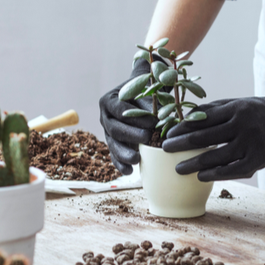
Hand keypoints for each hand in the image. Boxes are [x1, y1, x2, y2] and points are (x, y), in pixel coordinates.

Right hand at [99, 59, 158, 174]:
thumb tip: (159, 121)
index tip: (153, 122)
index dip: (135, 117)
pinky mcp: (113, 144)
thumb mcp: (147, 94)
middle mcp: (105, 117)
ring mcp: (107, 132)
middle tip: (147, 138)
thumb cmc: (145, 93)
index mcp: (109, 101)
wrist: (140, 96)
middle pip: (115, 128)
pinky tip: (129, 171)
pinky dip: (121, 164)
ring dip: (124, 153)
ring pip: (113, 144)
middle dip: (131, 135)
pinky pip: (114, 155)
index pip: (120, 109)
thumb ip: (150, 105)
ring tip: (137, 160)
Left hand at [162, 79, 264, 180]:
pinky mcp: (258, 160)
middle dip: (181, 145)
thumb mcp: (233, 104)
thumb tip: (182, 120)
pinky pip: (232, 170)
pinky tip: (201, 176)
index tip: (167, 135)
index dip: (182, 128)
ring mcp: (251, 144)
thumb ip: (210, 111)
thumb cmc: (251, 111)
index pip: (201, 119)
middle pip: (204, 138)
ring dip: (194, 164)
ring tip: (179, 168)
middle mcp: (243, 125)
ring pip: (216, 157)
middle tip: (165, 151)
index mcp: (234, 109)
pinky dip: (214, 174)